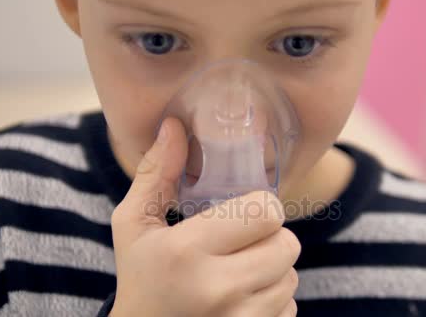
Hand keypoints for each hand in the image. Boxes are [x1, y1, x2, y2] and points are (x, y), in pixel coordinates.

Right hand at [109, 117, 299, 316]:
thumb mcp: (134, 225)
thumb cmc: (139, 277)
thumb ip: (155, 174)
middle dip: (268, 238)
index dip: (258, 207)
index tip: (241, 214)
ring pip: (291, 275)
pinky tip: (241, 301)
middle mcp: (218, 288)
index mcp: (186, 250)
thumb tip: (174, 125)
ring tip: (237, 273)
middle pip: (287, 243)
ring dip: (272, 269)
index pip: (266, 211)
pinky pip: (290, 307)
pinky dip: (272, 300)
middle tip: (241, 244)